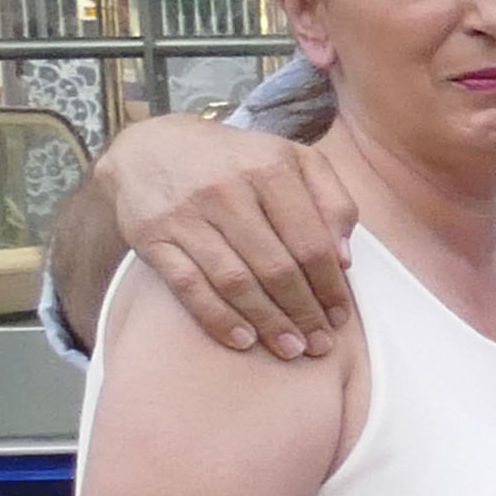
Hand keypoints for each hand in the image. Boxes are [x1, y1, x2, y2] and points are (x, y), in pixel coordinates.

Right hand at [99, 118, 360, 358]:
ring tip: (291, 349)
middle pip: (275, 267)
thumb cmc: (237, 162)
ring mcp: (185, 214)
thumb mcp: (293, 161)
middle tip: (321, 344)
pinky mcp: (151, 236)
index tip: (340, 316)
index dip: (330, 286)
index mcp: (269, 170)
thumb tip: (344, 259)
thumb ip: (332, 201)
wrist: (150, 147)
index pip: (310, 242)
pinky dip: (217, 317)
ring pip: (235, 281)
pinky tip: (243, 341)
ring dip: (267, 321)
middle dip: (303, 312)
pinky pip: (188, 285)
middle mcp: (226, 190)